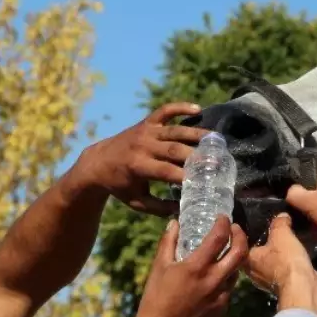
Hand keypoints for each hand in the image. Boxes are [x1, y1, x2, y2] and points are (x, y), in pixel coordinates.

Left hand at [75, 103, 209, 215]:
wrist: (98, 162)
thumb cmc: (121, 186)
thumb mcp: (137, 202)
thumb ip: (160, 207)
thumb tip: (186, 209)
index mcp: (138, 167)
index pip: (166, 171)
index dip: (186, 176)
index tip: (205, 182)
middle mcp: (142, 146)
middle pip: (174, 149)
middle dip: (196, 155)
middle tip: (218, 161)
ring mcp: (145, 131)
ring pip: (175, 130)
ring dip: (196, 134)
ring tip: (216, 140)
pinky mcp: (147, 122)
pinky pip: (165, 111)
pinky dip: (181, 107)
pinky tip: (198, 109)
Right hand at [134, 216, 246, 316]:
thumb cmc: (156, 297)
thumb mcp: (159, 266)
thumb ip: (168, 242)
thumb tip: (175, 223)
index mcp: (197, 266)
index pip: (220, 237)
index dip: (224, 223)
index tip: (222, 218)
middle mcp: (213, 279)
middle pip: (240, 252)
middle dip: (241, 236)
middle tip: (235, 229)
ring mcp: (220, 295)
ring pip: (237, 270)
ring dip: (235, 257)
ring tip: (226, 251)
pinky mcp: (221, 308)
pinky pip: (229, 287)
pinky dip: (226, 276)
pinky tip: (216, 275)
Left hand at [245, 214, 316, 316]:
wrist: (303, 287)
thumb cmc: (286, 260)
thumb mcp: (281, 234)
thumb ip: (279, 223)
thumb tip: (282, 217)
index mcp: (247, 260)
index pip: (241, 243)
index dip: (243, 231)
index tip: (245, 221)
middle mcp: (254, 272)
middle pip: (256, 252)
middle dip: (262, 241)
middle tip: (268, 226)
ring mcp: (268, 280)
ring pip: (270, 261)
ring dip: (275, 252)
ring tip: (284, 237)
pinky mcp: (283, 284)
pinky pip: (282, 267)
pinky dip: (286, 260)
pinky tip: (293, 251)